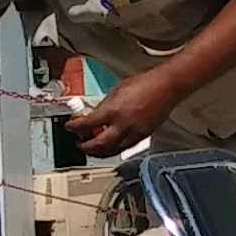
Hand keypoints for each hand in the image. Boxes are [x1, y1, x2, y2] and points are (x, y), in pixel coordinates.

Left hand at [65, 70, 180, 157]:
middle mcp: (123, 124)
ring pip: (113, 150)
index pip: (88, 123)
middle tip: (79, 145)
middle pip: (99, 144)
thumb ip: (105, 105)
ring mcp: (134, 132)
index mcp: (113, 110)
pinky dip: (115, 149)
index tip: (69, 127)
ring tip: (93, 150)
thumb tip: (95, 114)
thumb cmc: (145, 83)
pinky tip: (111, 147)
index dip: (75, 127)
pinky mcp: (143, 136)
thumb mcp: (117, 89)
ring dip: (100, 152)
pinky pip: (125, 147)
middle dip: (86, 147)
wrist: (166, 86)